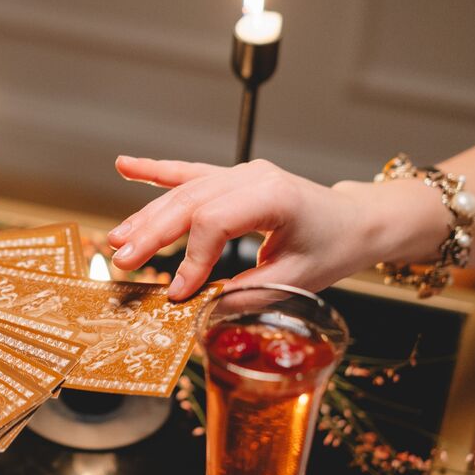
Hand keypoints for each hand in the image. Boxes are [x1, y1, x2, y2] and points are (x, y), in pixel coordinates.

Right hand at [106, 156, 384, 299]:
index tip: (177, 292)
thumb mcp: (298, 279)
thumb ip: (249, 290)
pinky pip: (188, 172)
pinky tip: (125, 166)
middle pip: (190, 202)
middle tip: (123, 259)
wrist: (356, 221)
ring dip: (146, 214)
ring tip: (117, 237)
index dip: (191, 259)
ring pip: (183, 191)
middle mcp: (252, 177)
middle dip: (152, 233)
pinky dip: (155, 171)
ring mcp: (240, 173)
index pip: (215, 222)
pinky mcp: (232, 177)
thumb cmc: (333, 246)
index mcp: (274, 197)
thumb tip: (203, 307)